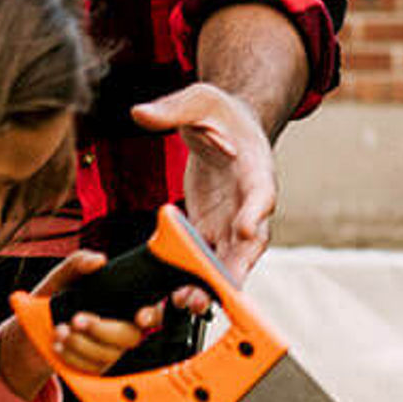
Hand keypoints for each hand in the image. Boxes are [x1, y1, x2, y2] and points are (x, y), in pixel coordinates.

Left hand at [0, 251, 211, 399]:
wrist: (30, 330)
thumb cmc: (53, 299)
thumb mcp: (62, 277)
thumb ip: (78, 262)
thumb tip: (98, 261)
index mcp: (124, 302)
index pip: (154, 310)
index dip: (155, 314)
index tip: (141, 317)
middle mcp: (124, 328)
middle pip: (131, 336)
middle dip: (104, 330)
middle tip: (77, 319)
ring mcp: (113, 351)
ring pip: (110, 355)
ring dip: (82, 344)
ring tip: (59, 329)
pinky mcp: (99, 369)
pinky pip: (93, 369)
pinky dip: (73, 357)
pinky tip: (59, 344)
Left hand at [131, 82, 276, 281]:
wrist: (227, 128)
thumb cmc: (220, 112)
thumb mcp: (199, 99)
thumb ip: (173, 108)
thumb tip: (140, 113)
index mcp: (255, 167)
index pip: (262, 192)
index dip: (256, 213)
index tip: (246, 230)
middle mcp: (250, 202)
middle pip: (251, 241)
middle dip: (236, 267)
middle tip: (217, 286)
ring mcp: (232, 221)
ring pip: (230, 260)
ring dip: (212, 284)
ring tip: (188, 302)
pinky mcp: (213, 231)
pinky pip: (206, 261)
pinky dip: (193, 280)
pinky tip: (171, 300)